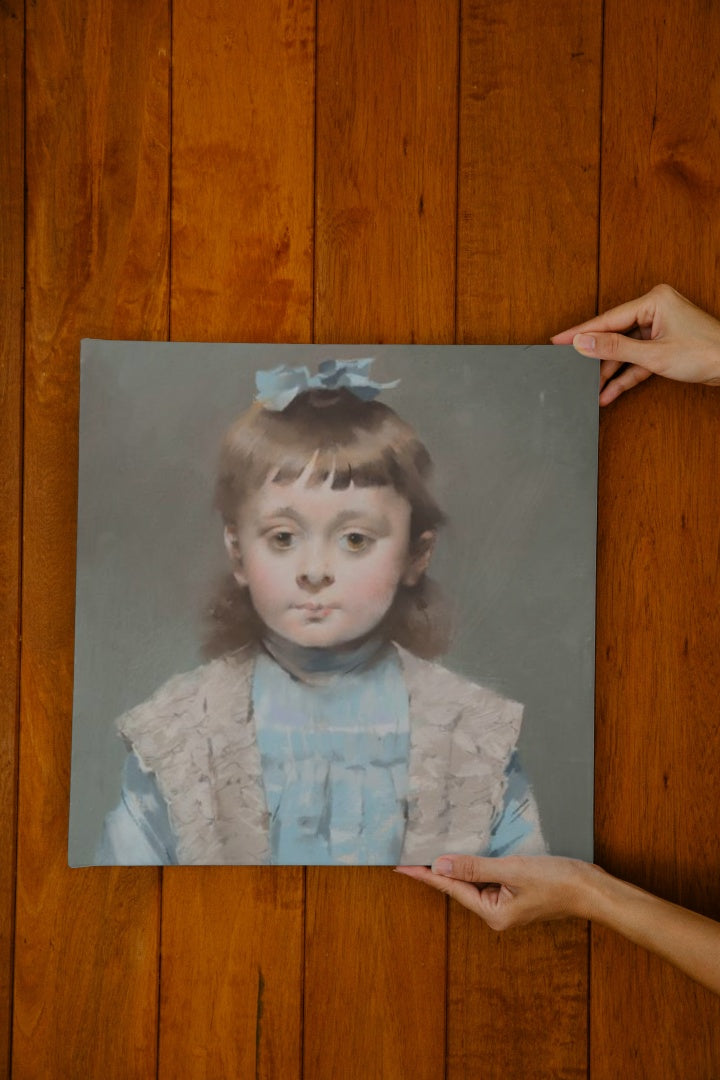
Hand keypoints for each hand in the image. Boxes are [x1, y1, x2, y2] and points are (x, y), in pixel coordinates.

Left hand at [395, 854, 597, 929]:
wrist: (592, 889)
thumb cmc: (557, 881)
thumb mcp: (512, 870)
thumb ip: (474, 868)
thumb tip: (440, 866)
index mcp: (493, 913)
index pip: (451, 888)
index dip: (425, 875)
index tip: (401, 867)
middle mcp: (497, 913)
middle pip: (460, 887)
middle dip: (438, 870)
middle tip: (412, 854)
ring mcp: (507, 905)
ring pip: (474, 882)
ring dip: (458, 867)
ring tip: (434, 851)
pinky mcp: (517, 894)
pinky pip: (489, 879)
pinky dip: (476, 866)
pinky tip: (469, 855)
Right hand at [551, 284, 719, 404]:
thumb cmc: (706, 353)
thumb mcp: (654, 354)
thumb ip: (615, 348)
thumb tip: (583, 342)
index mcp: (654, 301)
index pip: (608, 319)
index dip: (581, 332)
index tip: (558, 340)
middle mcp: (655, 310)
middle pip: (614, 335)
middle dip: (596, 358)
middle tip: (571, 369)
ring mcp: (659, 328)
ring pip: (625, 351)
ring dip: (610, 372)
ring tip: (591, 390)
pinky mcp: (663, 345)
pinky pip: (637, 360)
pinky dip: (626, 376)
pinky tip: (609, 392)